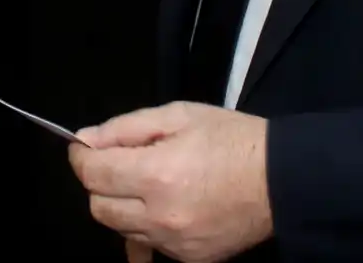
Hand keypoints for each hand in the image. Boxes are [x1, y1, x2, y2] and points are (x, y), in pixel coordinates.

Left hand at [69, 102, 273, 262]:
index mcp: (156, 174)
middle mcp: (160, 215)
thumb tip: (86, 139)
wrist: (282, 180)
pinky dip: (146, 227)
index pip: (93, 174)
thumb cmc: (231, 139)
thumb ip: (126, 128)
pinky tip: (160, 209)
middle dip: (99, 182)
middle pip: (99, 207)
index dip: (81, 157)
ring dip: (121, 205)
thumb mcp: (179, 115)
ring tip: (147, 183)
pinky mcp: (190, 259)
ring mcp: (174, 243)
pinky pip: (149, 246)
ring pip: (121, 230)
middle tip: (118, 163)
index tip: (84, 147)